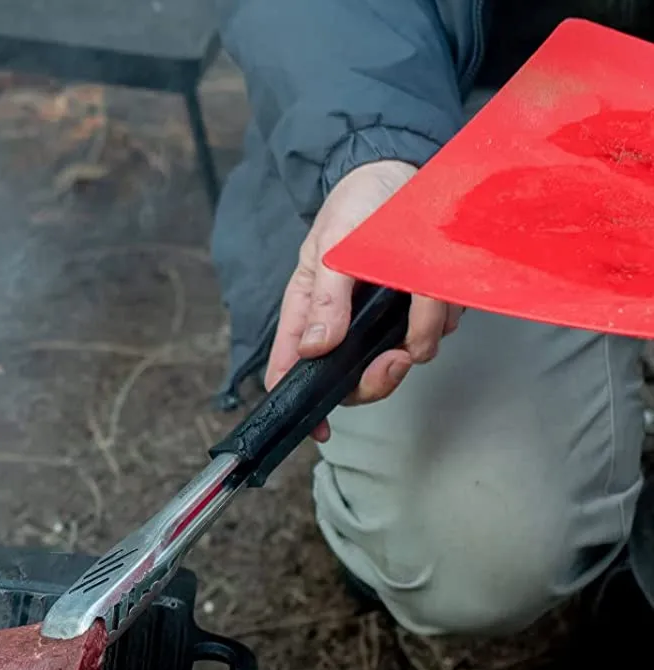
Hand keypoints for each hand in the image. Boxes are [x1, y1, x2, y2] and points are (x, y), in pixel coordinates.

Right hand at [265, 159, 462, 441]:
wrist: (404, 173)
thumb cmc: (356, 206)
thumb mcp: (333, 245)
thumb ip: (324, 298)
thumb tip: (313, 348)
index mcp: (309, 314)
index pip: (292, 371)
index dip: (301, 407)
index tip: (319, 429)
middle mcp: (344, 326)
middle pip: (355, 382)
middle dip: (380, 378)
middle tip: (398, 358)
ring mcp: (383, 321)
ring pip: (404, 357)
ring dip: (422, 332)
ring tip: (426, 293)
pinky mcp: (419, 310)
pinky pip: (436, 331)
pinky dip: (443, 313)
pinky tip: (439, 286)